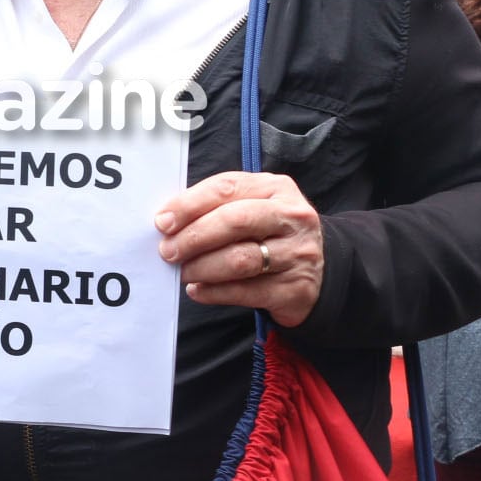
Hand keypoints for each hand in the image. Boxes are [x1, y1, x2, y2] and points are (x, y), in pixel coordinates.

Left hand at [155, 171, 323, 326]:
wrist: (317, 274)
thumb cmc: (269, 234)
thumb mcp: (252, 208)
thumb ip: (216, 208)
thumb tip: (167, 221)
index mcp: (276, 188)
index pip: (227, 188)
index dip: (190, 204)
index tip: (162, 221)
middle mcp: (292, 217)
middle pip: (235, 221)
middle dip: (193, 237)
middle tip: (168, 251)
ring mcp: (298, 254)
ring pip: (240, 260)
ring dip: (201, 267)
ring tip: (183, 272)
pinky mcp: (295, 290)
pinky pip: (245, 292)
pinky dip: (213, 292)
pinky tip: (197, 290)